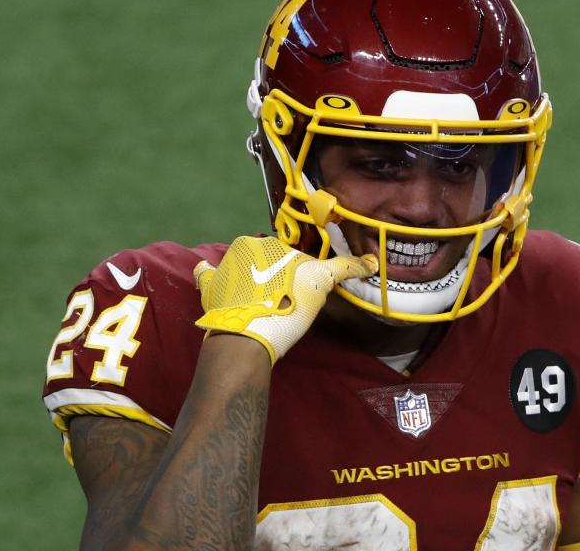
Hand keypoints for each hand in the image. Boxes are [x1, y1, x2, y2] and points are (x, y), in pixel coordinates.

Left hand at [194, 236, 376, 362]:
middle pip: (265, 259)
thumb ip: (344, 268)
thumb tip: (371, 261)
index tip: (302, 291)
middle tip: (285, 298)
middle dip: (274, 273)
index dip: (298, 273)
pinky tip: (216, 280)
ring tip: (260, 300)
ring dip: (248, 275)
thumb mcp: (321, 283)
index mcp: (268, 244)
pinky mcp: (209, 289)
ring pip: (240, 265)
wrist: (250, 337)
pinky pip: (208, 275)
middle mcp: (243, 249)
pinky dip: (211, 275)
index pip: (289, 254)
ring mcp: (223, 269)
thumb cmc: (287, 305)